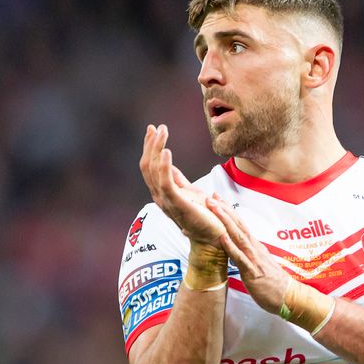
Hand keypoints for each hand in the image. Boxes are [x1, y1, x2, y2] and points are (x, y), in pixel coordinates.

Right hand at [139, 124, 224, 244]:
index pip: (150, 166)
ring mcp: (167, 202)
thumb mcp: (190, 192)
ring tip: (162, 132)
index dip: (150, 147)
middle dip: (151, 145)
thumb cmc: (205, 215)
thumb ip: (178, 180)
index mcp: (163, 192)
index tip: (153, 129)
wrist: (215, 237)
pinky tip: (167, 151)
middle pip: (148, 166)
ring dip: (157, 149)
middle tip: (157, 127)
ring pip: (154, 171)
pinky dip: (164, 166)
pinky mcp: (178, 204)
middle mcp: (160, 197)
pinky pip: (166, 182)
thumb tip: (169, 164)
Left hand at [206, 194, 289, 312]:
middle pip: (238, 225)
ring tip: (214, 209)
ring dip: (225, 222)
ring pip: (238, 236)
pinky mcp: (252, 272)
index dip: (229, 211)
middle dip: (224, 210)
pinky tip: (222, 237)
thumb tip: (238, 247)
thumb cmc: (273, 283)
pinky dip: (231, 246)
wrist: (288, 296)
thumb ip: (249, 254)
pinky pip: (240, 258)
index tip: (218, 199)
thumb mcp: (259, 264)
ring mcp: (254, 259)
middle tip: (211, 197)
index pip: (240, 225)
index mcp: (255, 246)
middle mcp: (254, 248)